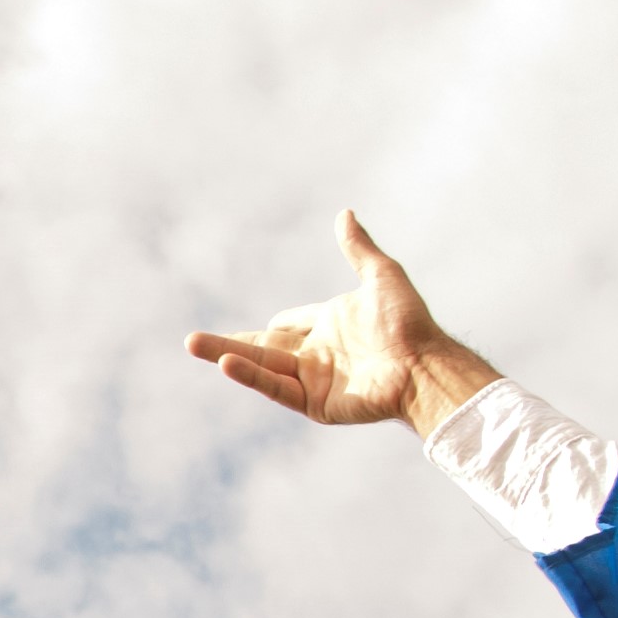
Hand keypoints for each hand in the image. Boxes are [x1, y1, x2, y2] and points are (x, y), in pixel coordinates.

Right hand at [185, 210, 497, 433]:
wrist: (425, 366)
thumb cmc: (409, 323)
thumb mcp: (381, 276)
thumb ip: (357, 248)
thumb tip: (344, 214)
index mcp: (329, 327)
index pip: (288, 325)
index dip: (277, 323)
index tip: (271, 325)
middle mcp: (316, 355)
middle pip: (262, 347)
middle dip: (229, 343)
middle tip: (193, 341)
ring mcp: (312, 381)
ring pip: (259, 366)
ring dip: (225, 355)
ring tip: (192, 345)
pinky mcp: (314, 403)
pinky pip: (275, 386)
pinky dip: (250, 375)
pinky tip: (227, 362)